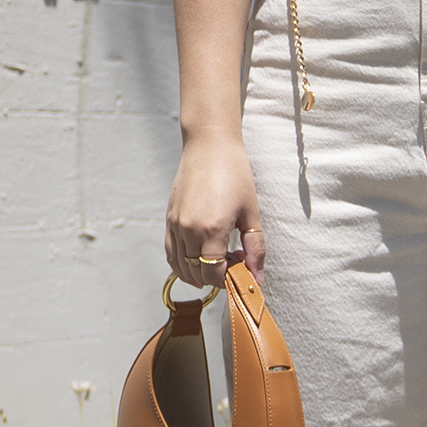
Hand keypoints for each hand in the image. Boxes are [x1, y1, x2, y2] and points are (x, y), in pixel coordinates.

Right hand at [165, 131, 264, 285]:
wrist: (210, 146)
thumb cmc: (235, 174)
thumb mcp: (252, 212)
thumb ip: (255, 247)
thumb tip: (257, 277)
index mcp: (212, 229)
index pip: (215, 273)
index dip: (229, 280)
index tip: (241, 273)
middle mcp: (189, 230)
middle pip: (198, 273)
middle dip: (217, 277)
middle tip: (234, 265)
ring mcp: (176, 225)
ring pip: (181, 267)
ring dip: (199, 273)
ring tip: (218, 263)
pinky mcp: (169, 219)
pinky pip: (170, 253)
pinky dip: (182, 265)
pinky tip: (197, 263)